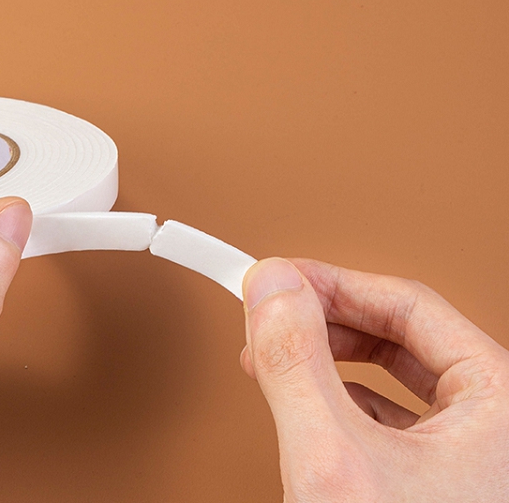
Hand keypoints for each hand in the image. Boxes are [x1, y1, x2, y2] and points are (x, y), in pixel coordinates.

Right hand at [241, 257, 508, 501]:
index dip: (332, 284)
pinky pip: (386, 419)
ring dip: (325, 359)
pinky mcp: (436, 485)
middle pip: (399, 335)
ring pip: (391, 376)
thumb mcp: (334, 460)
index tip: (280, 278)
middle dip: (323, 321)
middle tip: (273, 312)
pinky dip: (337, 401)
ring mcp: (467, 459)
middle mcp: (493, 428)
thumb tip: (273, 287)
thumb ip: (299, 364)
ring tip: (279, 356)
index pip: (408, 304)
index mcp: (502, 405)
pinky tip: (306, 402)